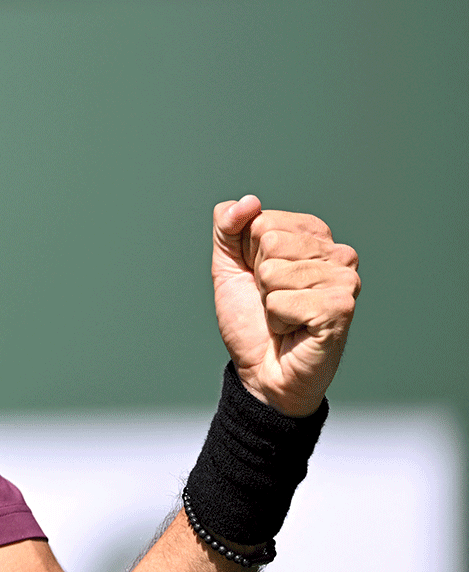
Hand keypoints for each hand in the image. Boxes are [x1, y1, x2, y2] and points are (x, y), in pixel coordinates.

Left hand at [212, 195, 358, 416]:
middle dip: (258, 276)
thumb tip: (248, 201)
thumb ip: (229, 226)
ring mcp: (343, 279)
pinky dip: (277, 319)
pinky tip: (294, 329)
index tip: (263, 280)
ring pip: (273, 271)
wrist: (261, 370)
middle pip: (269, 240)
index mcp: (313, 235)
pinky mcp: (340, 307)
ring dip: (267, 301)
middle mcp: (336, 252)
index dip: (248, 255)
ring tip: (285, 316)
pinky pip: (280, 301)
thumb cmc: (251, 320)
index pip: (262, 220)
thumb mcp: (229, 265)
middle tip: (273, 301)